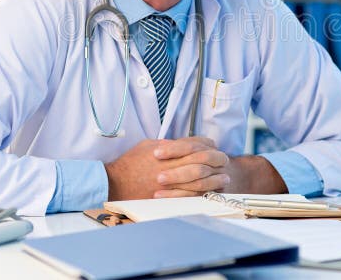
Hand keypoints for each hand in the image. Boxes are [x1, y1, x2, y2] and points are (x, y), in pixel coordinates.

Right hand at [104, 137, 228, 199]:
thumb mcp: (148, 145)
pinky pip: (192, 196)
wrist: (115, 184)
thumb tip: (183, 143)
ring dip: (216, 178)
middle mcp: (171, 166)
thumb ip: (168, 144)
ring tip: (225, 178)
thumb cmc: (130, 163)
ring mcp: (171, 183)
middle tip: (225, 161)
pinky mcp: (169, 197)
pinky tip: (212, 192)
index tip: (213, 146)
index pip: (195, 144)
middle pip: (203, 160)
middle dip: (217, 160)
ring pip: (201, 180)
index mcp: (168, 151)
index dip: (207, 144)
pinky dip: (205, 193)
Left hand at [154, 142, 287, 196]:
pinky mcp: (215, 193)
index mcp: (210, 147)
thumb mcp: (193, 150)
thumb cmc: (202, 162)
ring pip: (200, 182)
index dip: (174, 149)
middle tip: (158, 176)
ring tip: (157, 189)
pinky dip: (179, 198)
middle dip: (177, 170)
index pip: (192, 145)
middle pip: (198, 163)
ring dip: (178, 186)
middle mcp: (217, 161)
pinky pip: (198, 196)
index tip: (156, 153)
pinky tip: (163, 199)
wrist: (236, 177)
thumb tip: (159, 145)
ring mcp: (218, 178)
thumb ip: (178, 147)